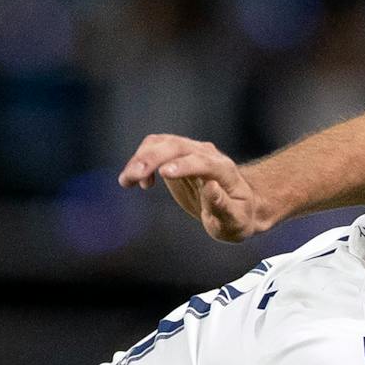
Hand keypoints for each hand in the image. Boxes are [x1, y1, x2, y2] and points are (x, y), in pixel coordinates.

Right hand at [118, 134, 271, 240]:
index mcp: (225, 171)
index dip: (185, 165)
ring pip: (161, 143)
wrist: (236, 205)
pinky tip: (138, 182)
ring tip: (126, 181)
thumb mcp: (235, 221)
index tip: (164, 173)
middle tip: (132, 177)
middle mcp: (207, 154)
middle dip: (152, 159)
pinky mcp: (176, 154)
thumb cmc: (238, 216)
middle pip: (177, 147)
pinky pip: (154, 148)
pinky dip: (141, 160)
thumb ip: (224, 207)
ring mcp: (190, 150)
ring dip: (140, 158)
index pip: (204, 162)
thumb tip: (211, 188)